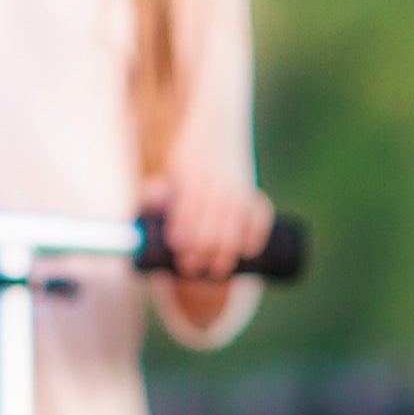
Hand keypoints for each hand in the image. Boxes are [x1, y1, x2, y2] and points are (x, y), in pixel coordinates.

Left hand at [142, 173, 273, 280]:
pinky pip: (260, 213)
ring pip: (237, 216)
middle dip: (203, 243)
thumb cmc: (184, 171)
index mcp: (191, 173)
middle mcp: (218, 179)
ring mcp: (239, 186)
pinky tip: (248, 252)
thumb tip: (153, 206)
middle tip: (189, 267)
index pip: (190, 199)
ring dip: (228, 246)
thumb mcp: (164, 176)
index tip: (176, 245)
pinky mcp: (254, 196)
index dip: (185, 222)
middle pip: (214, 212)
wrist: (216, 143)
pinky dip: (257, 232)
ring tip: (216, 271)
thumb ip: (153, 194)